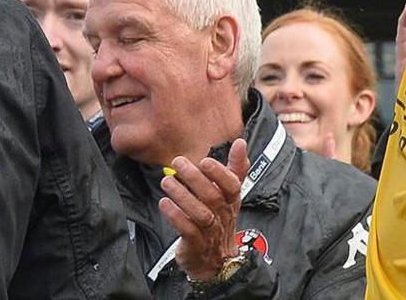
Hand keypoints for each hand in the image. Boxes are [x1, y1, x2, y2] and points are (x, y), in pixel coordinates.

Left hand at [159, 138, 250, 283]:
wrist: (216, 262)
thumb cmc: (220, 221)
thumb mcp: (230, 196)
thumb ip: (235, 169)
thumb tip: (241, 143)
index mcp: (231, 202)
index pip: (232, 186)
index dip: (220, 174)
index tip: (205, 161)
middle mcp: (222, 216)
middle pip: (213, 197)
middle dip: (195, 178)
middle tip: (178, 163)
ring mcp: (210, 232)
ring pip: (200, 213)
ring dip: (182, 195)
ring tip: (166, 181)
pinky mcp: (195, 245)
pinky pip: (187, 230)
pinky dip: (175, 216)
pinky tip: (164, 203)